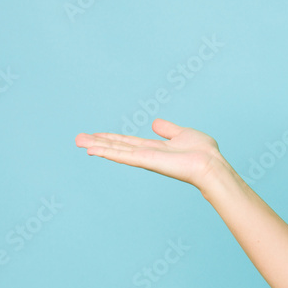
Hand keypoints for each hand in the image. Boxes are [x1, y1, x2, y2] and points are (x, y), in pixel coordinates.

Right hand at [75, 118, 225, 191]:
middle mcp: (147, 154)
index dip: (111, 139)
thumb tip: (154, 123)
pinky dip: (108, 152)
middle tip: (77, 139)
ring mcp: (146, 158)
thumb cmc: (203, 152)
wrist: (210, 164)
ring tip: (78, 142)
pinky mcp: (147, 161)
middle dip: (98, 142)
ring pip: (117, 151)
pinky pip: (124, 155)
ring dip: (97, 146)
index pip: (128, 142)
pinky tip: (93, 150)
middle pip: (118, 146)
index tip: (95, 135)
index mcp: (155, 148)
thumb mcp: (183, 134)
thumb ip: (168, 129)